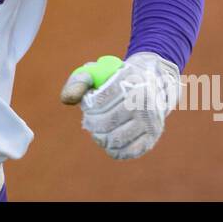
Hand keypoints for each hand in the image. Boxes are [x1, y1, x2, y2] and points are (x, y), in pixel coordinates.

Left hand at [59, 52, 180, 159]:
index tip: (88, 106)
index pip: (100, 102)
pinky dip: (114, 150)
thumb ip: (79, 81)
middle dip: (93, 124)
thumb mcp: (99, 70)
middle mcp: (143, 102)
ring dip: (101, 138)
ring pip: (116, 139)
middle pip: (107, 122)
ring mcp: (150, 120)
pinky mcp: (152, 136)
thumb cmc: (119, 78)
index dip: (89, 107)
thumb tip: (67, 99)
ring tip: (99, 132)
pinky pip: (129, 151)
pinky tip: (110, 143)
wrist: (155, 82)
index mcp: (129, 82)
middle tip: (89, 122)